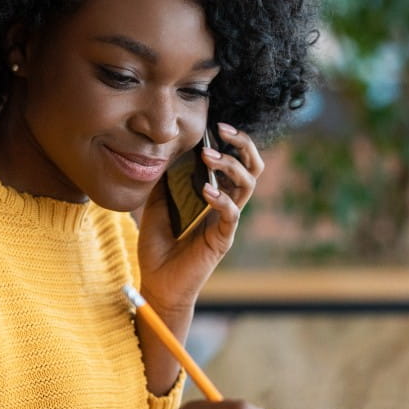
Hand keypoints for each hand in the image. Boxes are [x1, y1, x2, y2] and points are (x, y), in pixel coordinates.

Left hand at [137, 122, 264, 313]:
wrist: (157, 283)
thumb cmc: (158, 247)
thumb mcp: (156, 204)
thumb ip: (165, 179)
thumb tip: (166, 150)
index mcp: (214, 194)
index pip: (234, 161)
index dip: (231, 141)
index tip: (214, 124)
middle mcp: (226, 204)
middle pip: (252, 167)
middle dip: (242, 144)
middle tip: (223, 130)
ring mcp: (226, 221)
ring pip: (247, 185)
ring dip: (230, 165)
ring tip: (208, 156)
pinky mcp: (222, 239)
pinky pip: (232, 214)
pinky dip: (222, 199)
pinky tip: (206, 191)